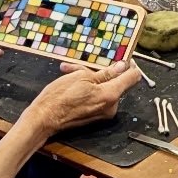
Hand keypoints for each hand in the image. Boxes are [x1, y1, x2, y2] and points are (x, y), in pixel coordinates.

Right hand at [23, 60, 142, 135]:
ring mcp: (103, 113)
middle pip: (115, 82)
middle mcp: (111, 106)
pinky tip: (70, 82)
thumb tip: (122, 66)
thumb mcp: (82, 77)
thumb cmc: (60, 97)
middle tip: (80, 66)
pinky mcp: (95, 116)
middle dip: (99, 72)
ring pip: (103, 88)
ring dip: (89, 79)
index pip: (133, 77)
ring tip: (70, 72)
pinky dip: (87, 89)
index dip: (130, 65)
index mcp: (111, 94)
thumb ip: (106, 73)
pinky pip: (96, 97)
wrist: (44, 118)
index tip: (122, 58)